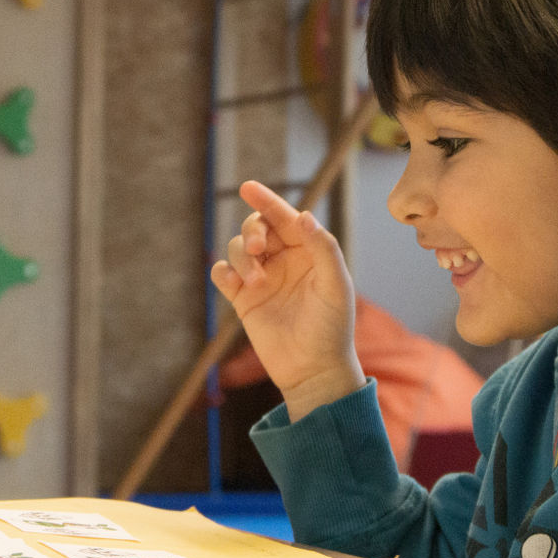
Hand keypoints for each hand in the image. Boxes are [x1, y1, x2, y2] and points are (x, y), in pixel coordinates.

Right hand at [210, 180, 362, 420]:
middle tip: (257, 249)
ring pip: (237, 249)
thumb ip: (322, 248)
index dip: (266, 200)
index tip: (248, 187)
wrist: (313, 370)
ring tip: (256, 283)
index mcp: (307, 251)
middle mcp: (282, 260)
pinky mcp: (242, 300)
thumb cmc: (331, 327)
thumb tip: (303, 216)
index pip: (284, 217)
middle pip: (256, 228)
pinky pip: (222, 274)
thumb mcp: (335, 285)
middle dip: (252, 231)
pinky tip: (233, 282)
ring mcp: (261, 279)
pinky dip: (222, 271)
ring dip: (241, 258)